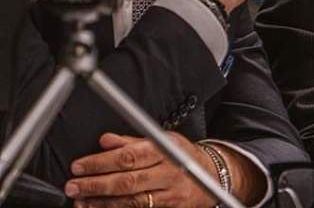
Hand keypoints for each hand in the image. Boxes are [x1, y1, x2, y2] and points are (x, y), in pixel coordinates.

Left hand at [65, 132, 265, 207]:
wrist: (213, 176)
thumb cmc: (183, 156)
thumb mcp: (163, 140)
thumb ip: (132, 142)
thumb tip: (105, 140)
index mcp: (165, 149)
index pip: (129, 155)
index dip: (101, 162)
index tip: (79, 166)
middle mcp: (169, 171)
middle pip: (128, 180)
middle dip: (96, 184)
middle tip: (73, 186)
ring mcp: (170, 192)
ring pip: (132, 200)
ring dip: (102, 202)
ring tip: (80, 201)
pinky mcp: (170, 207)